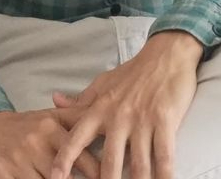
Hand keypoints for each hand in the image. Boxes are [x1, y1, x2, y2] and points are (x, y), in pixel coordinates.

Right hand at [0, 108, 101, 178]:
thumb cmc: (24, 126)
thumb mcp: (50, 117)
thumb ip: (77, 117)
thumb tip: (105, 116)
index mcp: (51, 128)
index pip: (83, 157)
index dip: (98, 174)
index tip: (107, 178)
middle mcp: (36, 144)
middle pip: (65, 177)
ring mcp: (18, 161)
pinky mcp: (2, 175)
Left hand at [47, 30, 202, 178]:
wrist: (166, 54)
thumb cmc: (133, 73)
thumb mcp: (103, 84)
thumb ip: (81, 99)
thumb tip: (55, 100)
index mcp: (100, 108)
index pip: (77, 137)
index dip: (64, 159)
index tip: (55, 177)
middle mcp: (118, 116)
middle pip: (109, 160)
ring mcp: (142, 119)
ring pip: (138, 165)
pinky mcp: (165, 120)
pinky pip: (164, 156)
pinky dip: (164, 176)